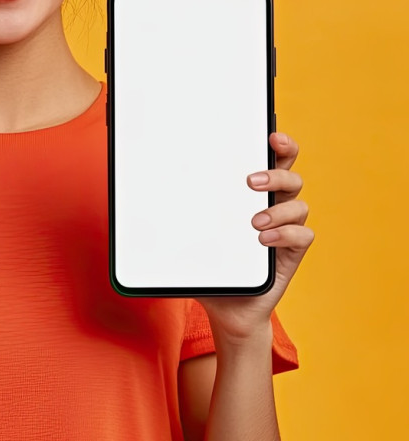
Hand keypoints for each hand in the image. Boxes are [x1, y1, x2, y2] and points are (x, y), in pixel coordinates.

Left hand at [196, 132, 313, 341]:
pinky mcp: (293, 252)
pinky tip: (264, 240)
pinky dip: (285, 233)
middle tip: (250, 180)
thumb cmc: (208, 261)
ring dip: (276, 207)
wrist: (224, 306)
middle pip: (291, 172)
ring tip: (252, 223)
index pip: (272, 156)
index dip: (278, 142)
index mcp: (251, 191)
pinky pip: (303, 234)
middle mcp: (273, 203)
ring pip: (298, 201)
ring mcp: (286, 227)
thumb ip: (175, 209)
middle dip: (277, 170)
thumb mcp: (188, 230)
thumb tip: (138, 191)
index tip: (270, 134)